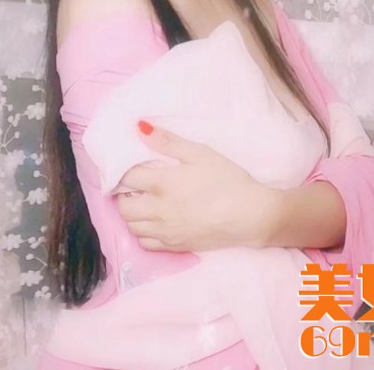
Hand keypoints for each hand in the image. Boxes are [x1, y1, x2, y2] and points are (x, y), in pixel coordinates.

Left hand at [115, 121, 273, 251]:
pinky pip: (146, 243)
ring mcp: (166, 232)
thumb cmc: (227, 179)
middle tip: (135, 185)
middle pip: (123, 207)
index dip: (122, 171)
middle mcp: (158, 211)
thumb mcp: (200, 153)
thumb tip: (139, 128)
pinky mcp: (176, 246)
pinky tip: (154, 221)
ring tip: (143, 202)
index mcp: (162, 184)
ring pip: (132, 227)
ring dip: (132, 213)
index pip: (126, 178)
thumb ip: (168, 141)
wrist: (251, 215)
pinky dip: (143, 232)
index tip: (127, 167)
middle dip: (123, 194)